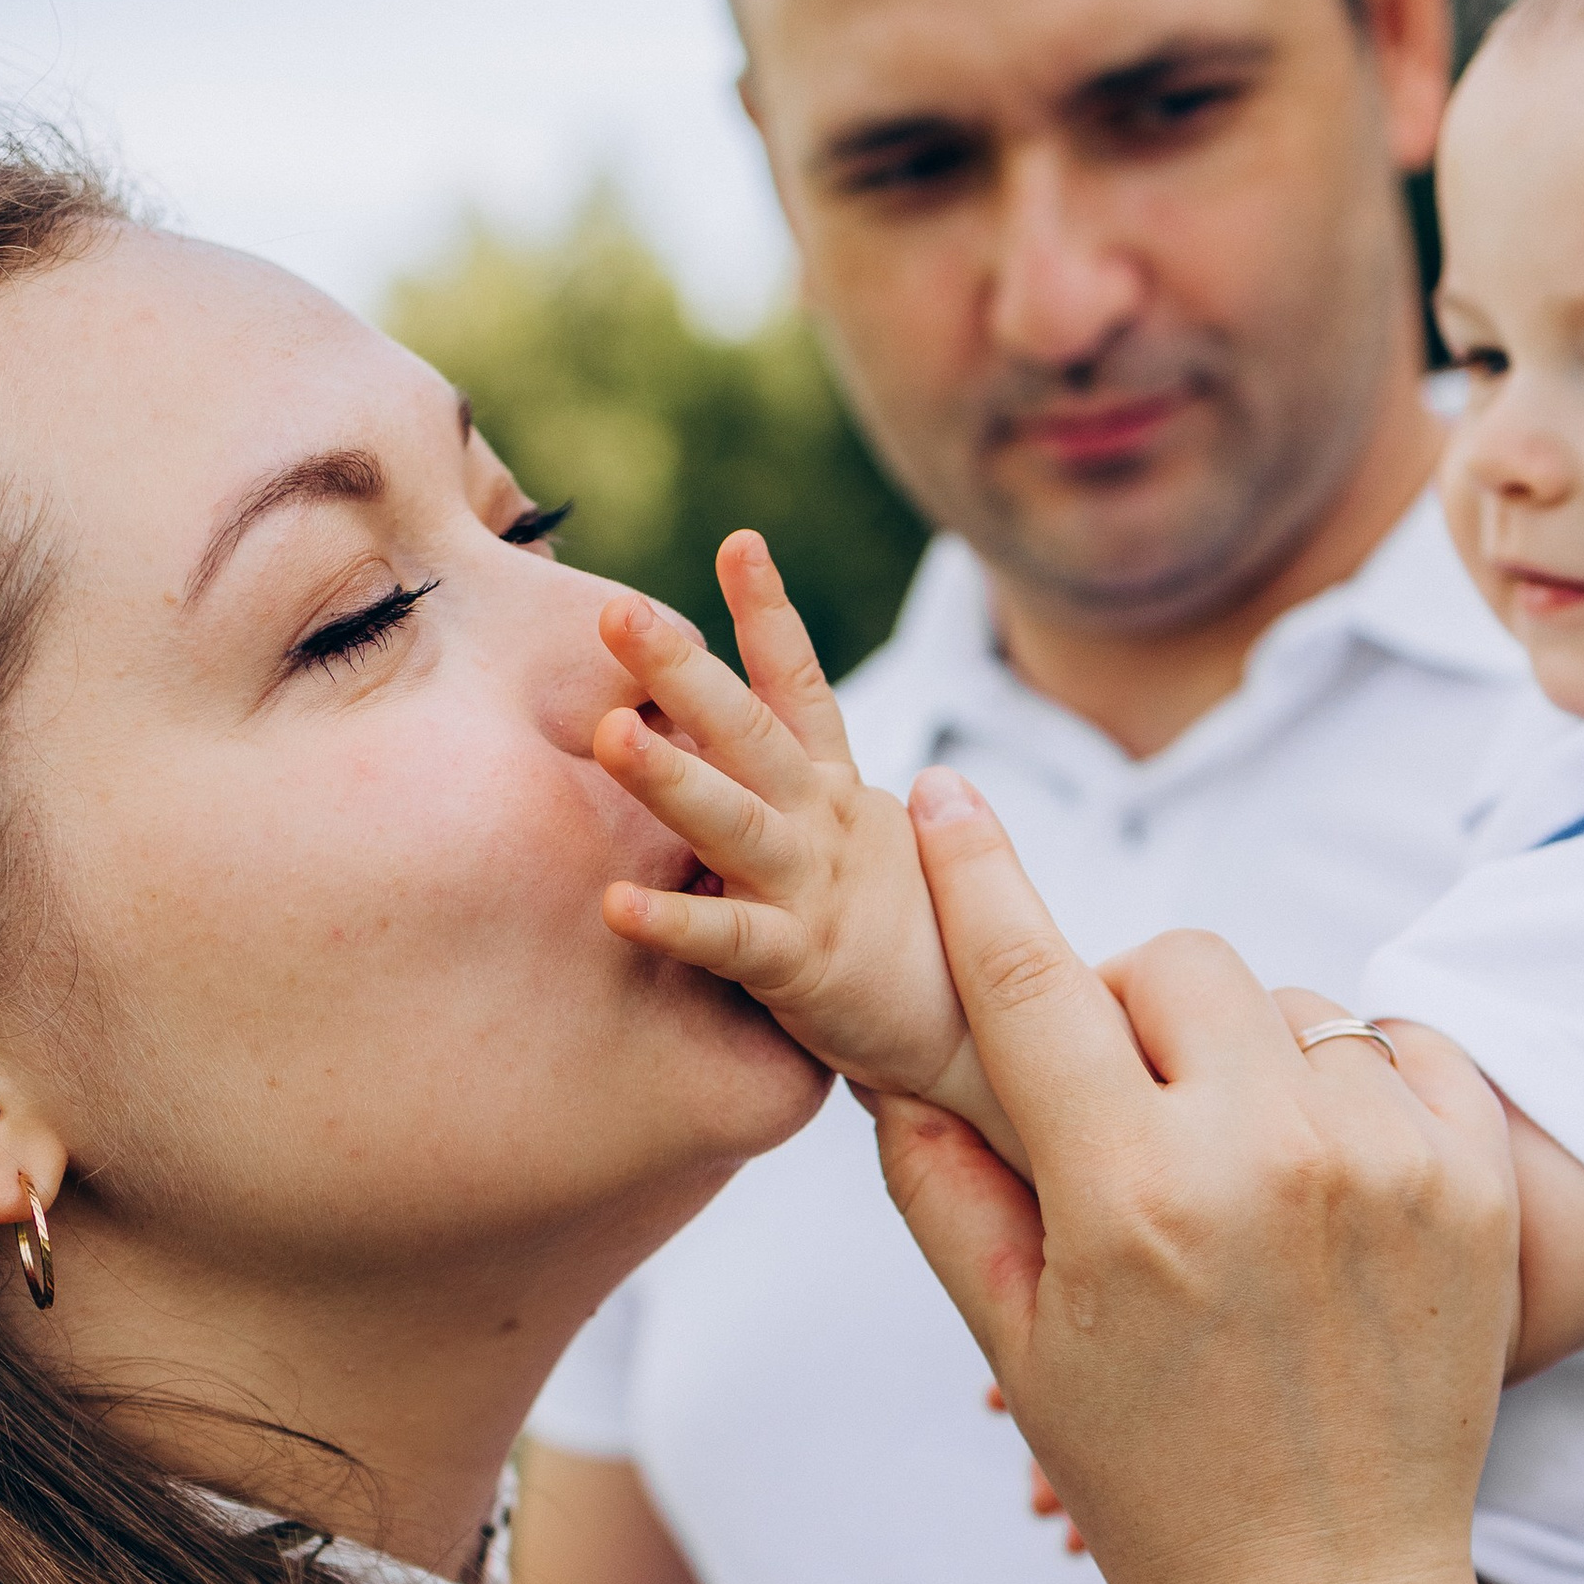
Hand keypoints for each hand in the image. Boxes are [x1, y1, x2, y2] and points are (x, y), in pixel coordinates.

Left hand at [593, 531, 981, 1113]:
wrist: (977, 1042)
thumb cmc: (902, 945)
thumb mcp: (851, 850)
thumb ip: (799, 799)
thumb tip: (753, 743)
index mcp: (835, 791)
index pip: (801, 686)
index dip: (770, 612)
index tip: (740, 540)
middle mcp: (825, 823)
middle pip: (752, 731)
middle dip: (684, 669)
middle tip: (616, 611)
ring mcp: (815, 889)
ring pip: (734, 821)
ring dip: (670, 775)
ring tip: (606, 733)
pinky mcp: (804, 965)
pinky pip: (729, 942)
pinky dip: (673, 923)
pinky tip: (612, 906)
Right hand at [881, 839, 1515, 1583]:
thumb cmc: (1147, 1477)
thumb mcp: (1014, 1341)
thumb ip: (941, 1184)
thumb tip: (890, 1058)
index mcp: (1130, 1197)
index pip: (1033, 981)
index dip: (977, 875)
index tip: (948, 792)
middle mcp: (1266, 1158)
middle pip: (1178, 961)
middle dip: (1134, 1009)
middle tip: (1125, 1105)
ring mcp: (1388, 1162)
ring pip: (1290, 1005)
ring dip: (1246, 1057)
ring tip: (1237, 1176)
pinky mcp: (1476, 1180)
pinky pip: (1401, 1041)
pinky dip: (1355, 1082)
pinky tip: (1326, 1176)